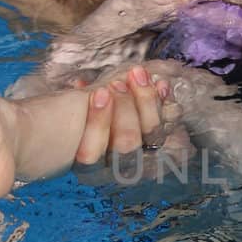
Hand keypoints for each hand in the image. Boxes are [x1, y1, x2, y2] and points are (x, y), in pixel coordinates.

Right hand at [73, 63, 191, 170]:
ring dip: (146, 100)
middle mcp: (118, 166)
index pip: (91, 153)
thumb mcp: (74, 113)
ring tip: (138, 75)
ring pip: (152, 135)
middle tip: (117, 84)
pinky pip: (167, 124)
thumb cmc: (82, 121)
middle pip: (127, 143)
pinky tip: (161, 84)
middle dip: (124, 108)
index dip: (98, 121)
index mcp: (88, 165)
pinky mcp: (159, 142)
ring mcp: (144, 156)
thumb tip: (82, 86)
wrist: (101, 128)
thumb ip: (78, 104)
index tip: (100, 93)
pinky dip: (164, 101)